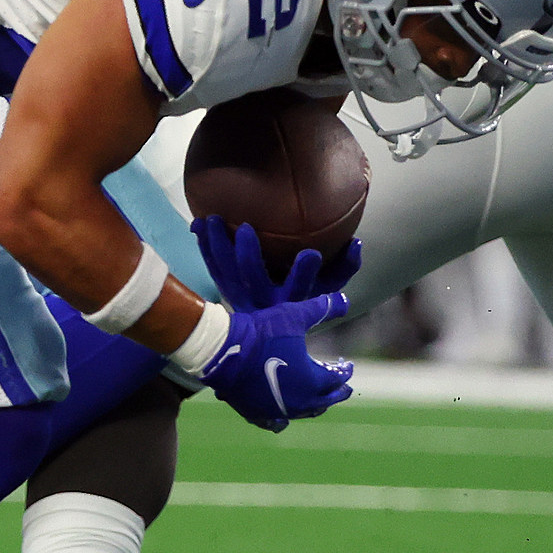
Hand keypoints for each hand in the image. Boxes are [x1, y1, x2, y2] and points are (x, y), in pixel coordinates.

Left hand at [192, 216, 360, 309]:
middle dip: (249, 256)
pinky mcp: (228, 292)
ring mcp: (243, 298)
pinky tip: (196, 226)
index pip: (301, 288)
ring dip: (217, 246)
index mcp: (292, 300)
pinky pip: (213, 269)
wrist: (272, 334)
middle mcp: (265, 302)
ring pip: (226, 273)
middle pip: (254, 279)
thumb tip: (355, 242)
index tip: (310, 254)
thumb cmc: (309, 298)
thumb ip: (346, 266)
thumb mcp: (331, 287)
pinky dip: (205, 248)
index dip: (304, 275)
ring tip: (209, 219)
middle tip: (245, 228)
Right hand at [197, 295, 353, 432]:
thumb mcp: (295, 316)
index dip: (344, 372)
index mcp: (313, 381)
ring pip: (303, 413)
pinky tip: (283, 418)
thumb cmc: (263, 333)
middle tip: (342, 387)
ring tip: (316, 399)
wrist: (224, 351)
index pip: (338, 380)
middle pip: (326, 401)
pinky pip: (275, 422)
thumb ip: (322, 308)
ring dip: (314, 405)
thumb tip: (345, 300)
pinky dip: (282, 420)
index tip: (346, 366)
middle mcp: (300, 402)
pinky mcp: (257, 414)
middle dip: (337, 393)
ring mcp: (278, 410)